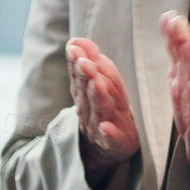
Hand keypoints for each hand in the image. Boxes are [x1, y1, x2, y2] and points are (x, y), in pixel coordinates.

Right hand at [66, 37, 139, 181]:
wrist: (105, 150)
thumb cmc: (103, 111)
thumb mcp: (98, 83)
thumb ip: (90, 62)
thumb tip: (76, 40)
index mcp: (88, 92)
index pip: (81, 74)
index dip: (77, 61)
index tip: (74, 47)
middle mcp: (91, 108)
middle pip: (87, 90)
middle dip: (85, 75)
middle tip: (83, 61)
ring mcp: (101, 126)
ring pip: (99, 110)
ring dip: (97, 97)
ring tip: (96, 84)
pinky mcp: (114, 143)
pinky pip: (110, 139)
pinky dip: (107, 134)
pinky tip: (106, 128)